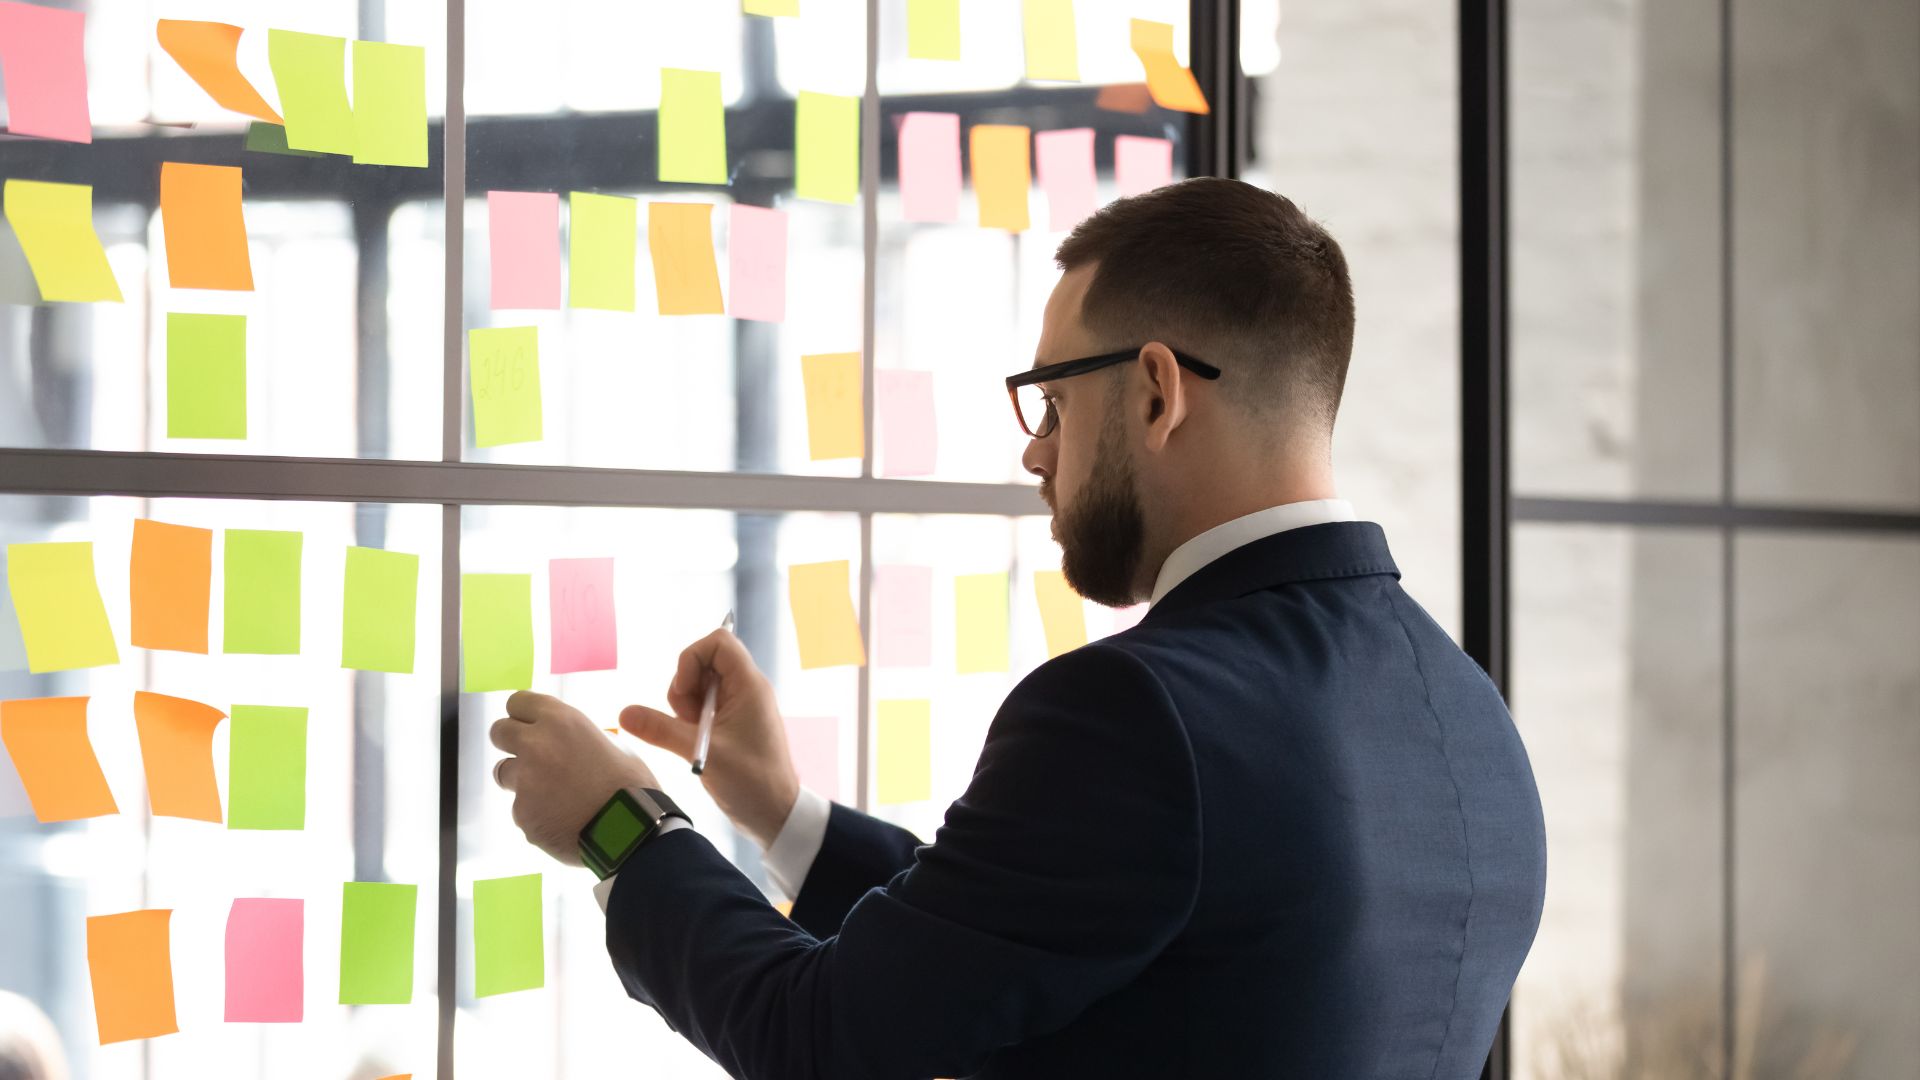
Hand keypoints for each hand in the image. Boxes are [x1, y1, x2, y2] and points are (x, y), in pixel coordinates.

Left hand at [490, 690, 659, 865]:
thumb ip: (579, 738)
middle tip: (530, 755)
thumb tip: (567, 742)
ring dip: (521, 779)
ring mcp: (524, 782)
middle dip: (511, 742)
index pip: (518, 701)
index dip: (524, 714)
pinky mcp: (522, 814)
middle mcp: (535, 746)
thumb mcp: (612, 745)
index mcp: (560, 721)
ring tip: (553, 794)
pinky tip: (563, 820)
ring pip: (504, 773)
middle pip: (499, 732)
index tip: (530, 724)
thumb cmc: (631, 785)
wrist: (631, 832)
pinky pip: (522, 809)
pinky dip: (537, 813)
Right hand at [619, 627, 799, 851]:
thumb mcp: (702, 753)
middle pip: (704, 662)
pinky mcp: (732, 722)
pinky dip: (692, 718)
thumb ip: (662, 730)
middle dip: (686, 687)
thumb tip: (624, 714)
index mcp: (749, 685)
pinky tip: (697, 741)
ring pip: (700, 685)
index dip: (692, 658)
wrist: (776, 814)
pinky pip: (705, 705)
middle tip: (689, 720)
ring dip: (686, 705)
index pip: (719, 641)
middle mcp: (746, 688)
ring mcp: (740, 705)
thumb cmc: (751, 782)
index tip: (685, 692)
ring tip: (695, 735)